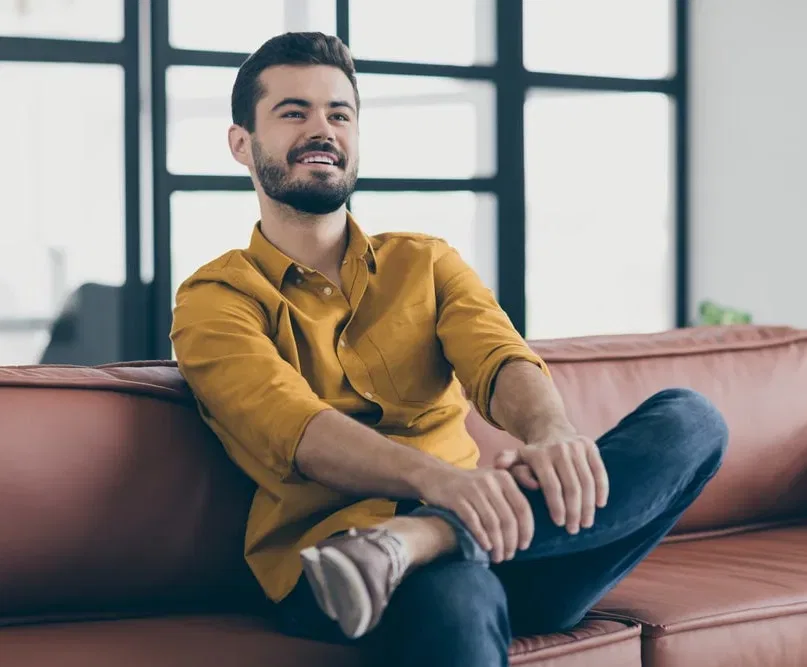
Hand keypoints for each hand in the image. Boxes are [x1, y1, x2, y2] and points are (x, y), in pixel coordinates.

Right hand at [415, 466, 534, 563]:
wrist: (435, 476)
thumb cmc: (469, 485)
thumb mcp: (492, 482)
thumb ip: (511, 495)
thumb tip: (528, 523)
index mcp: (503, 477)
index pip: (522, 507)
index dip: (526, 530)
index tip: (524, 546)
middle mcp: (490, 481)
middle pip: (508, 518)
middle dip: (510, 542)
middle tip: (509, 556)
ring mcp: (472, 489)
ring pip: (492, 522)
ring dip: (497, 544)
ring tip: (498, 557)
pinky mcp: (456, 498)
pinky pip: (473, 521)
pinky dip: (482, 537)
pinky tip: (486, 547)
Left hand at [494, 428, 608, 534]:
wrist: (551, 429)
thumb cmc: (532, 453)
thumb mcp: (516, 456)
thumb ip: (506, 462)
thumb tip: (498, 466)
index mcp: (540, 455)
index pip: (551, 487)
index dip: (557, 507)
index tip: (559, 524)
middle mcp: (560, 450)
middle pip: (571, 487)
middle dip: (574, 512)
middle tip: (574, 529)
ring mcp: (577, 448)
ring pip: (587, 482)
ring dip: (589, 505)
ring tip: (586, 522)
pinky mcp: (591, 448)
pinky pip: (599, 472)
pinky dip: (602, 490)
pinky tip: (600, 506)